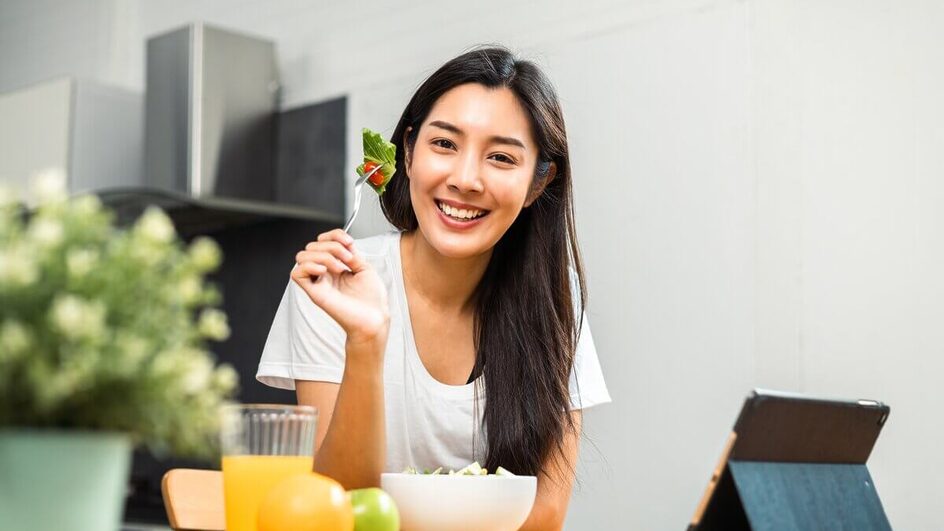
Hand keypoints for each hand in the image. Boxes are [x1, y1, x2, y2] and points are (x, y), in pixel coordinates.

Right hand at [292, 229, 389, 343]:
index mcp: (336, 266)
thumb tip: (341, 242)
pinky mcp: (315, 293)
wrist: (374, 319)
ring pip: (302, 256)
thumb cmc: (372, 299)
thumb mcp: (364, 267)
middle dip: (332, 246)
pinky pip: (296, 274)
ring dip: (323, 256)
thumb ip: (350, 252)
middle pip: (312, 246)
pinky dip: (309, 266)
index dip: (334, 235)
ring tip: (340, 268)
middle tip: (348, 260)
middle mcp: (325, 273)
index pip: (323, 241)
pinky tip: (325, 272)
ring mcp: (318, 282)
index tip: (350, 242)